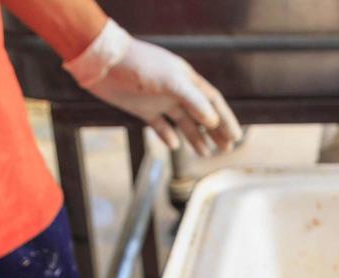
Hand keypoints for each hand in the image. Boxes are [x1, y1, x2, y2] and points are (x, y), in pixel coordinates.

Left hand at [64, 19, 241, 155]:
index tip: (235, 137)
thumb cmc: (139, 66)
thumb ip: (193, 101)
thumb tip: (213, 121)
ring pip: (183, 122)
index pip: (213, 102)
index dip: (225, 120)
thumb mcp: (171, 82)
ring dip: (195, 137)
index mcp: (186, 80)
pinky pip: (160, 126)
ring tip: (205, 153)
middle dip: (215, 132)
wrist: (103, 63)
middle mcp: (175, 91)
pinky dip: (168, 136)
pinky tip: (174, 146)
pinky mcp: (142, 109)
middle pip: (201, 114)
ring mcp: (159, 100)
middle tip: (226, 149)